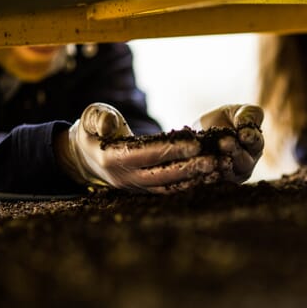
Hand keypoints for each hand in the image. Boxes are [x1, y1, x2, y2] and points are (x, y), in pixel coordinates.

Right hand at [56, 103, 217, 192]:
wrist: (86, 157)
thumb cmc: (93, 130)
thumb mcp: (90, 117)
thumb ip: (99, 118)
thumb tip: (108, 125)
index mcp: (112, 158)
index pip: (146, 154)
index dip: (172, 149)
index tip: (196, 143)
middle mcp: (125, 177)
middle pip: (163, 174)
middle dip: (191, 167)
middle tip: (217, 159)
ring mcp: (136, 187)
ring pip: (170, 185)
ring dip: (196, 178)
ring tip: (221, 168)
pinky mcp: (146, 190)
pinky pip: (171, 189)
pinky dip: (191, 184)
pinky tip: (212, 177)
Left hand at [193, 104, 263, 182]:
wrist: (205, 130)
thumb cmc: (228, 118)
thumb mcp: (240, 110)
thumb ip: (248, 115)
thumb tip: (245, 126)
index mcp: (255, 146)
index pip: (255, 143)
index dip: (250, 138)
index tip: (243, 134)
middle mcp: (247, 163)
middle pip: (243, 161)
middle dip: (233, 151)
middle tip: (224, 142)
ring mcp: (232, 175)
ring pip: (228, 173)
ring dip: (220, 165)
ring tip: (212, 157)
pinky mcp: (216, 181)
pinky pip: (211, 180)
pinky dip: (206, 175)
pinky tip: (199, 167)